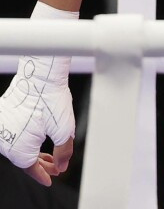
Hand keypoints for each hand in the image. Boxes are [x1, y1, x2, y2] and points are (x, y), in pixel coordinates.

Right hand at [0, 57, 73, 185]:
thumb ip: (64, 152)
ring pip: (18, 147)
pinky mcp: (3, 118)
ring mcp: (1, 129)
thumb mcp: (64, 130)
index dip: (43, 175)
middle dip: (42, 165)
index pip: (31, 169)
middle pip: (24, 159)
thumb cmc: (51, 101)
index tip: (50, 180)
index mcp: (18, 149)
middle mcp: (5, 142)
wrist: (39, 76)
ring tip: (50, 156)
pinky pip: (14, 136)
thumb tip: (62, 166)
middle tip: (56, 167)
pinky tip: (37, 142)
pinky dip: (26, 141)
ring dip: (34, 153)